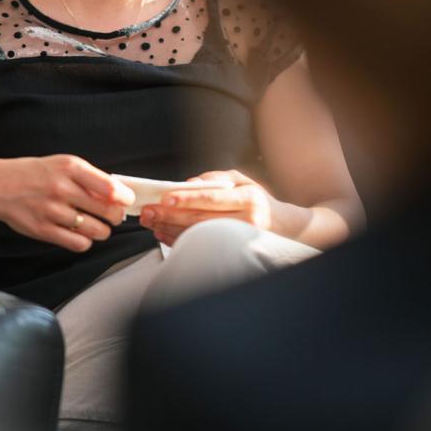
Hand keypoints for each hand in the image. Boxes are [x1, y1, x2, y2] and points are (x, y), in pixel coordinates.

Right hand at [0, 155, 134, 252]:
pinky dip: (85, 241)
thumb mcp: (63, 164)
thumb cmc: (35, 174)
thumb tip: (121, 193)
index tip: (126, 201)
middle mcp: (61, 188)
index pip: (110, 187)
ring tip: (97, 226)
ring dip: (102, 231)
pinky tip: (80, 234)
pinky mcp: (42, 230)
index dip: (125, 198)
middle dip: (116, 216)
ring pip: (96, 231)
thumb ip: (90, 177)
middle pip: (107, 211)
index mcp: (70, 167)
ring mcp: (51, 210)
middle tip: (114, 216)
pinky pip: (78, 243)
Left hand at [138, 169, 275, 245]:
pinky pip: (199, 245)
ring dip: (170, 228)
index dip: (187, 199)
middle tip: (148, 211)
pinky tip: (163, 233)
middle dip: (170, 215)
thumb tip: (188, 183)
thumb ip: (216, 178)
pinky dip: (178, 239)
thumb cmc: (257, 200)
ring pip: (198, 234)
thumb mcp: (243, 181)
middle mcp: (247, 221)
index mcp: (249, 198)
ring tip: (151, 222)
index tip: (165, 199)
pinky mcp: (232, 252)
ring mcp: (239, 240)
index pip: (212, 198)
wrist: (281, 227)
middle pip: (201, 219)